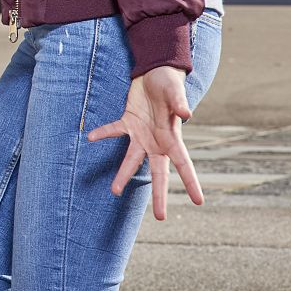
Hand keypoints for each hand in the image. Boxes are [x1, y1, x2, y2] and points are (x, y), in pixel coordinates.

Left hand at [87, 65, 201, 219]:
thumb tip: (187, 114)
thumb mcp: (176, 91)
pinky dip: (104, 133)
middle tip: (161, 217)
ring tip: (115, 191)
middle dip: (159, 194)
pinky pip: (115, 130)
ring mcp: (142, 134)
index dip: (191, 182)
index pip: (184, 164)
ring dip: (124, 174)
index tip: (199, 202)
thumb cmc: (170, 83)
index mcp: (173, 138)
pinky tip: (91, 136)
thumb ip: (180, 103)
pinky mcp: (128, 122)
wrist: (155, 72)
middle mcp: (158, 142)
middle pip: (158, 173)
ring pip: (132, 160)